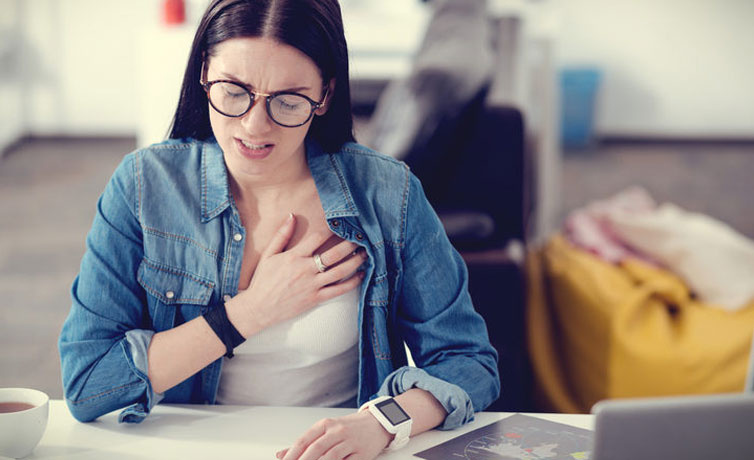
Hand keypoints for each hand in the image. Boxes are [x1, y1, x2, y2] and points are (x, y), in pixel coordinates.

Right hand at [226, 213, 366, 336]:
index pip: (317, 238)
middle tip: (361, 237)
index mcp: (294, 257)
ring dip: (356, 261)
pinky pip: (339, 290)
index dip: (330, 229)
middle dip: (350, 244)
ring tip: (366, 253)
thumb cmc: (262, 280)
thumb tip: (292, 216)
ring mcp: (312, 285)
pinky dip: (352, 282)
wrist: (259, 308)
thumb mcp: (268, 255)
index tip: (340, 223)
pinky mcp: (316, 298)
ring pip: (340, 271)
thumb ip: (281, 235)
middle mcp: (306, 270)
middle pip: (334, 254)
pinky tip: (360, 274)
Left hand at [276, 410, 391, 459]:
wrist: (377, 423)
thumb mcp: (326, 430)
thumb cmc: (349, 428)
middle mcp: (337, 431)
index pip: (304, 440)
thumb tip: (281, 454)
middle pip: (316, 449)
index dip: (292, 455)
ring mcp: (350, 442)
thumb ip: (304, 443)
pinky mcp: (362, 454)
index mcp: (325, 424)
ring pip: (330, 457)